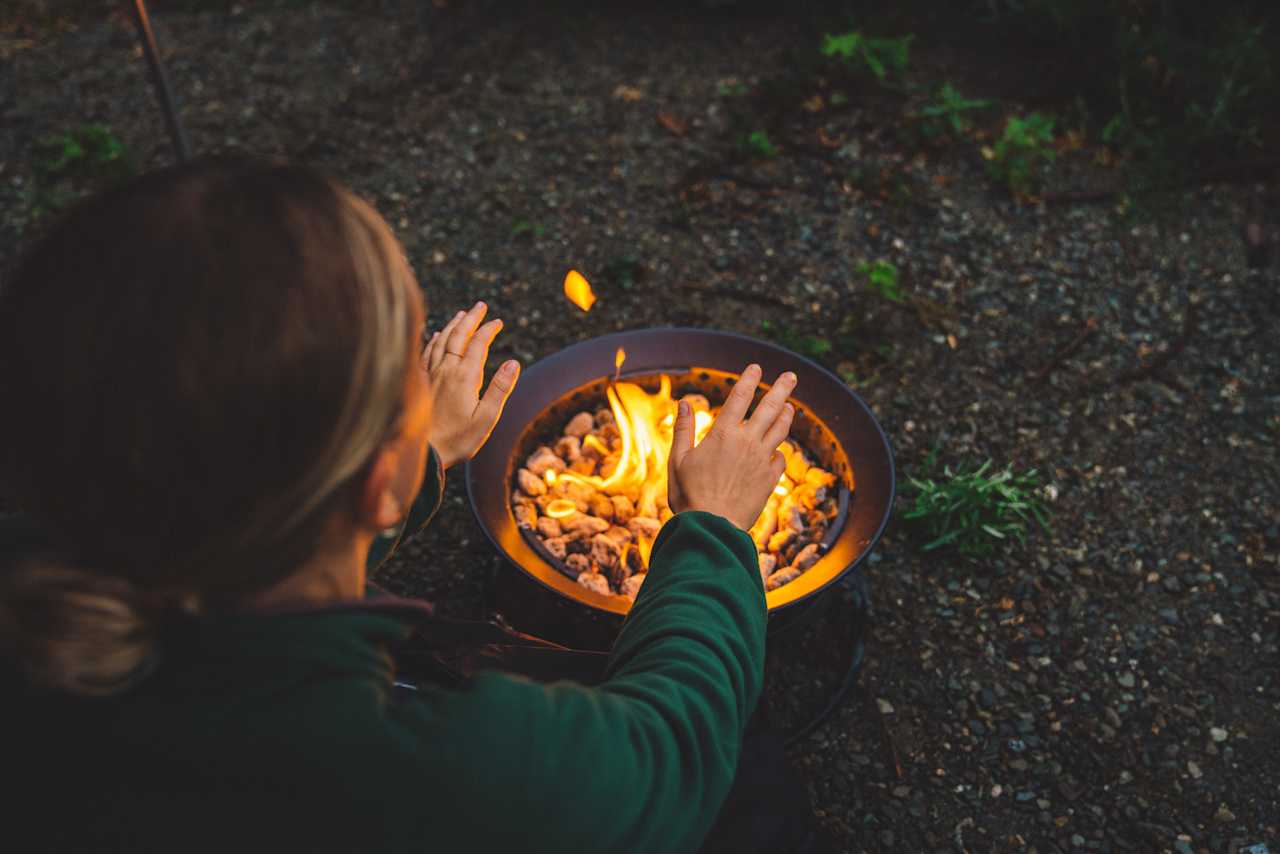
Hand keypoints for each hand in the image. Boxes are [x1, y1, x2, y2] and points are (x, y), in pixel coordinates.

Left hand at [422, 301, 519, 469]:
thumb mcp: (487, 419)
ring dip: (452, 325)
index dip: (489, 330)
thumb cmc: (458, 439)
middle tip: (480, 306)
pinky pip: (426, 353)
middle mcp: (446, 370)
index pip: (478, 344)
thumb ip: (500, 389)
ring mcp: (430, 375)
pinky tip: (434, 336)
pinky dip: (433, 340)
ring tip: (460, 315)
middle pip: (458, 336)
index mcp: (465, 377)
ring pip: (441, 341)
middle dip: (470, 319)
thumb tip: (513, 363)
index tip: (498, 321)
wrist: (423, 452)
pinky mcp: (420, 383)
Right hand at [667, 364, 796, 530]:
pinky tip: (777, 448)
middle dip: (781, 389)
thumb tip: (683, 402)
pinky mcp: (770, 479)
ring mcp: (761, 460)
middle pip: (769, 408)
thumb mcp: (678, 460)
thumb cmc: (689, 495)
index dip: (749, 380)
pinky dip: (779, 450)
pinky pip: (779, 458)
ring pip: (780, 430)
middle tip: (792, 376)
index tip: (756, 368)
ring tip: (790, 406)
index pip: (739, 398)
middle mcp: (746, 442)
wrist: (712, 528)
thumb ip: (684, 429)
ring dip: (786, 415)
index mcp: (722, 434)